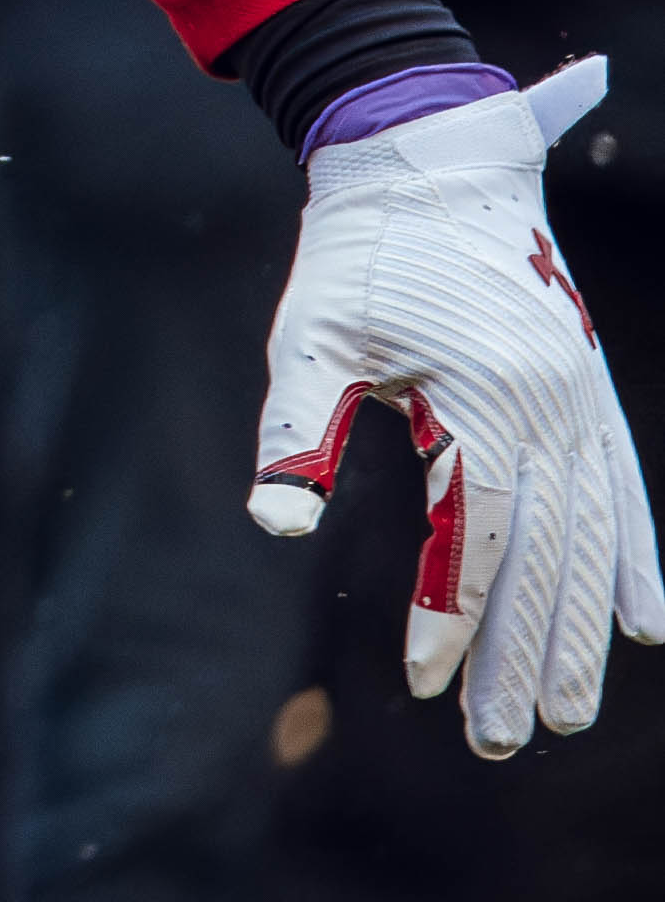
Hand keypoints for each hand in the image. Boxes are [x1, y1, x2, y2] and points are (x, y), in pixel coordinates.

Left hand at [251, 57, 664, 752]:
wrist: (433, 163)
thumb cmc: (356, 255)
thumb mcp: (309, 337)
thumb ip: (294, 432)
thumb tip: (273, 522)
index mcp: (482, 399)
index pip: (475, 536)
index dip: (451, 615)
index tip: (421, 684)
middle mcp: (551, 410)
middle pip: (543, 557)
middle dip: (521, 655)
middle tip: (498, 738)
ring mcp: (581, 404)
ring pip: (592, 539)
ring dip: (580, 630)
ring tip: (561, 714)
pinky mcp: (591, 395)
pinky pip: (626, 494)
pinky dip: (637, 561)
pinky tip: (644, 625)